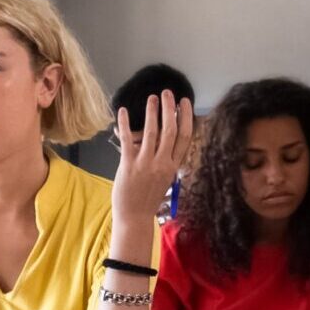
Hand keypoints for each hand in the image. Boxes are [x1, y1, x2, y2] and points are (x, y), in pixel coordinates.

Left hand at [113, 91, 193, 229]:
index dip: (186, 117)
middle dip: (170, 109)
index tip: (185, 102)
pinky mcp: (128, 165)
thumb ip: (164, 160)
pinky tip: (122, 110)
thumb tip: (161, 141)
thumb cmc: (147, 199)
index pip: (185, 137)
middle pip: (171, 130)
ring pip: (152, 132)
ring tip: (152, 98)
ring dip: (152, 112)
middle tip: (168, 93)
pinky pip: (127, 140)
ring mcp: (146, 163)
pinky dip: (124, 124)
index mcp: (173, 166)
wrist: (135, 217)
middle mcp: (162, 163)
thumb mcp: (164, 179)